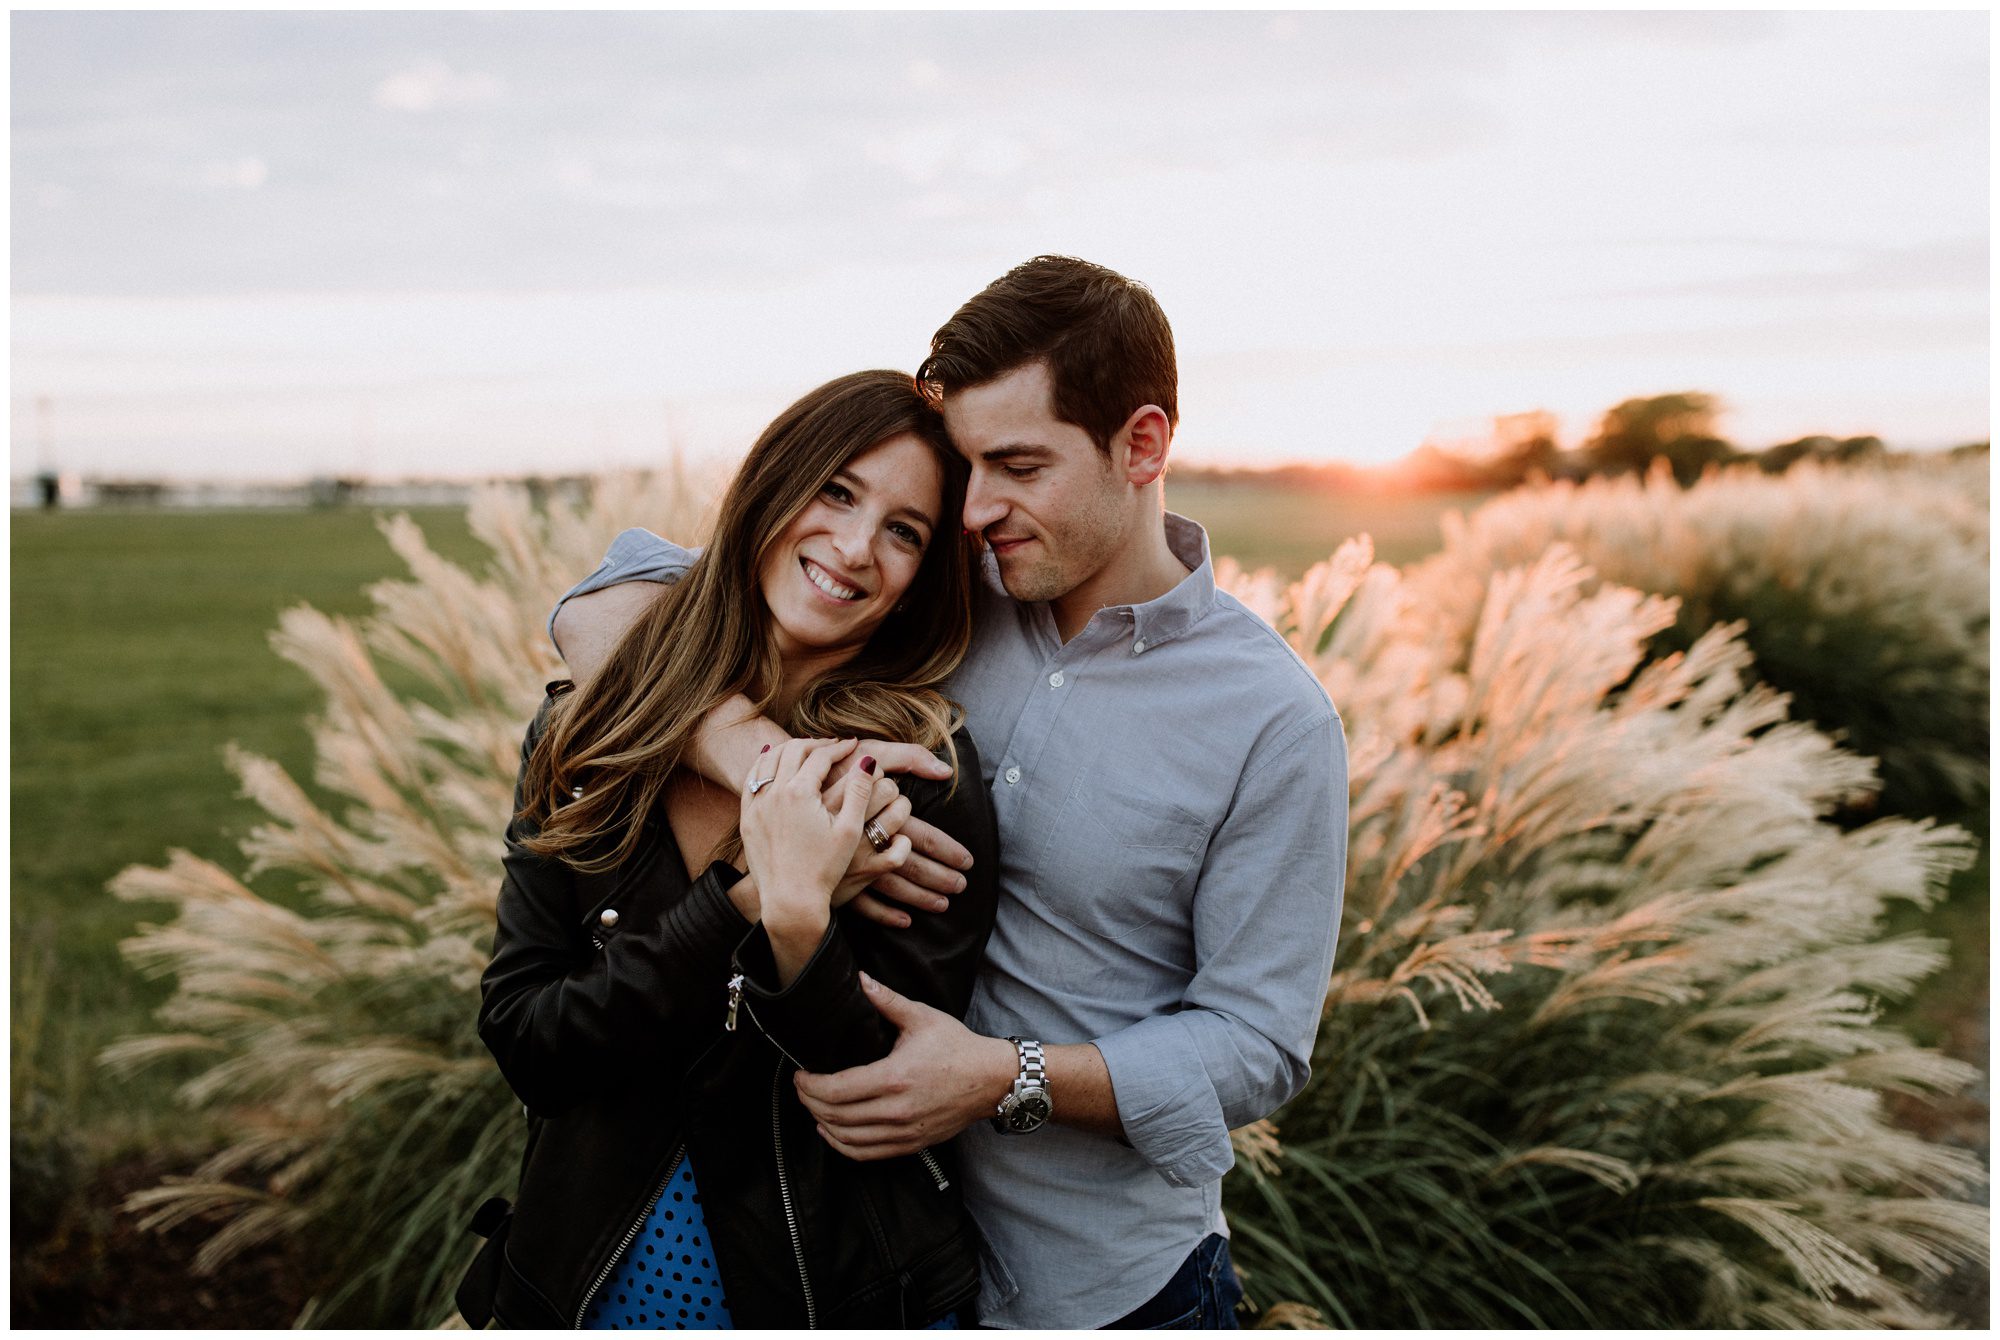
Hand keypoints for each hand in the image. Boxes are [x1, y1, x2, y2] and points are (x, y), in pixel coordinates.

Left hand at [740, 738, 875, 931]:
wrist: (790, 901)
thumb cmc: (824, 868)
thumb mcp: (849, 829)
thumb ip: (859, 791)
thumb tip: (867, 760)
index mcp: (800, 793)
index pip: (821, 756)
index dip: (840, 748)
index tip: (853, 744)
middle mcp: (774, 793)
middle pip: (794, 750)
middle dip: (815, 744)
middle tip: (832, 746)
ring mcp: (757, 805)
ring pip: (769, 760)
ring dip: (789, 749)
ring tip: (806, 750)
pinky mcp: (747, 818)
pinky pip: (752, 780)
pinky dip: (764, 765)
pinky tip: (774, 764)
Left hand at [793, 973, 1015, 1159]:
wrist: (992, 1080)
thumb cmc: (958, 1047)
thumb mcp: (922, 1017)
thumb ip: (886, 1000)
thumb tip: (860, 979)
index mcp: (894, 1077)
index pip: (835, 1090)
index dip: (809, 1085)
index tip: (800, 1074)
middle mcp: (896, 1110)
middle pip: (834, 1116)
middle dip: (809, 1102)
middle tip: (801, 1087)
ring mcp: (904, 1132)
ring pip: (847, 1139)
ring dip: (822, 1124)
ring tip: (813, 1107)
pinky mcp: (911, 1144)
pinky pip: (867, 1154)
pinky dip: (843, 1145)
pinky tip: (831, 1132)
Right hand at [822, 741, 975, 929]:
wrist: (778, 799)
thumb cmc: (828, 772)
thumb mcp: (866, 752)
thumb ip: (906, 756)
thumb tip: (945, 771)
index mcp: (877, 812)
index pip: (919, 833)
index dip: (947, 848)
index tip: (967, 859)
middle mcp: (864, 840)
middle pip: (911, 860)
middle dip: (940, 875)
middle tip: (963, 883)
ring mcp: (849, 863)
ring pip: (894, 885)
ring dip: (921, 896)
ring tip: (945, 902)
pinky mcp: (833, 878)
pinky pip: (864, 904)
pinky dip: (885, 914)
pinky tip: (904, 920)